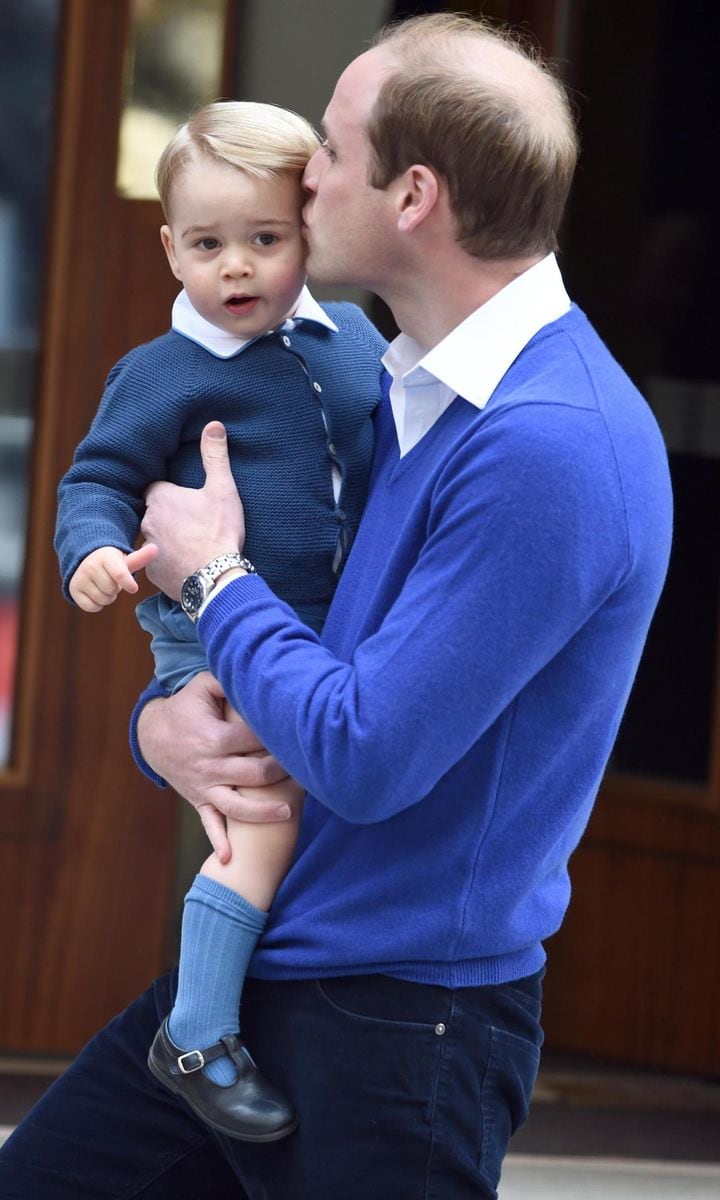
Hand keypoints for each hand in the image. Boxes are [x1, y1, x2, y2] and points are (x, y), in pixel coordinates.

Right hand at [69, 544, 157, 611]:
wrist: (85, 561)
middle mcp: (90, 566)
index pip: (119, 573)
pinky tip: (96, 593)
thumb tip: (156, 548)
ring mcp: (80, 578)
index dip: (127, 582)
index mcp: (106, 557)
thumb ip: (140, 558)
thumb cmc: (112, 563)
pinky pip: (91, 607)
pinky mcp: (73, 590)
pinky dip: (97, 605)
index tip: (133, 588)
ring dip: (107, 597)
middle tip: (112, 580)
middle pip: (112, 590)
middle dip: (115, 589)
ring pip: (102, 599)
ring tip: (104, 586)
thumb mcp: (125, 559)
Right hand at [136, 672, 293, 860]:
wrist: (153, 736)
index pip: (254, 740)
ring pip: (235, 806)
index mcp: (213, 737)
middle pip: (252, 774)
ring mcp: (203, 786)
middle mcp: (208, 766)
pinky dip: (218, 841)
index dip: (278, 738)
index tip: (300, 735)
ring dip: (262, 812)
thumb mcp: (203, 685)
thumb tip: (258, 669)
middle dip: (281, 774)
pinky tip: (229, 859)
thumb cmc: (187, 707)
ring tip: (288, 812)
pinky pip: (209, 823)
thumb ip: (229, 679)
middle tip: (307, 771)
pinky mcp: (199, 800)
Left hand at [141, 421, 244, 599]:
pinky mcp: (153, 572)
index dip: (169, 492)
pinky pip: (158, 563)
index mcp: (160, 498)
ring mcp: (148, 548)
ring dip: (167, 540)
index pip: (155, 488)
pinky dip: (169, 562)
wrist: (215, 577)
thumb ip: (215, 456)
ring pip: (154, 538)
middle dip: (167, 516)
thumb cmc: (218, 531)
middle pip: (153, 513)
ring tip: (190, 544)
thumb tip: (214, 425)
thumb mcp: (222, 489)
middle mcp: (147, 521)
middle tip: (191, 522)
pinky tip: (187, 564)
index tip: (184, 498)